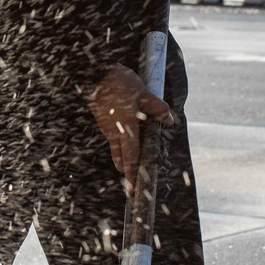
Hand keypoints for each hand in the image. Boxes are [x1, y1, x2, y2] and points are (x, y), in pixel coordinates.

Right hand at [87, 63, 173, 195]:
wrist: (94, 72)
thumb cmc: (119, 83)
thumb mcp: (144, 94)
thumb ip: (158, 109)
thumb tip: (170, 121)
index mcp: (125, 129)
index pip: (130, 157)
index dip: (131, 175)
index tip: (131, 192)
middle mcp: (114, 132)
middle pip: (120, 158)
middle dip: (126, 170)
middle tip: (133, 182)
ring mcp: (106, 127)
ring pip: (116, 148)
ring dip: (124, 156)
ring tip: (134, 159)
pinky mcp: (103, 120)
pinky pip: (114, 137)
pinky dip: (122, 141)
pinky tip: (131, 131)